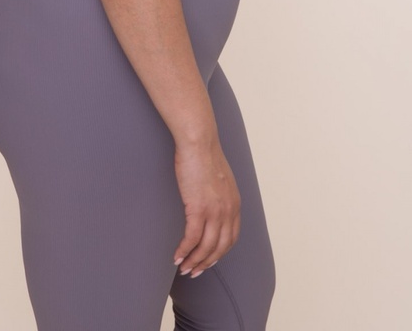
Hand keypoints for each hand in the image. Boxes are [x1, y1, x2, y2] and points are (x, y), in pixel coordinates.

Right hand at [173, 139, 240, 276]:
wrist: (199, 142)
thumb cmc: (204, 154)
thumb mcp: (221, 178)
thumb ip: (220, 193)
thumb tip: (211, 202)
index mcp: (234, 203)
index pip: (231, 237)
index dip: (220, 252)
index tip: (209, 260)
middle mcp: (228, 210)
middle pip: (220, 247)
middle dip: (207, 263)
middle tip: (194, 271)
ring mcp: (215, 211)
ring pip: (206, 247)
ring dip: (194, 261)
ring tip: (184, 268)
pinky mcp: (198, 208)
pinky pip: (192, 238)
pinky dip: (185, 250)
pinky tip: (177, 256)